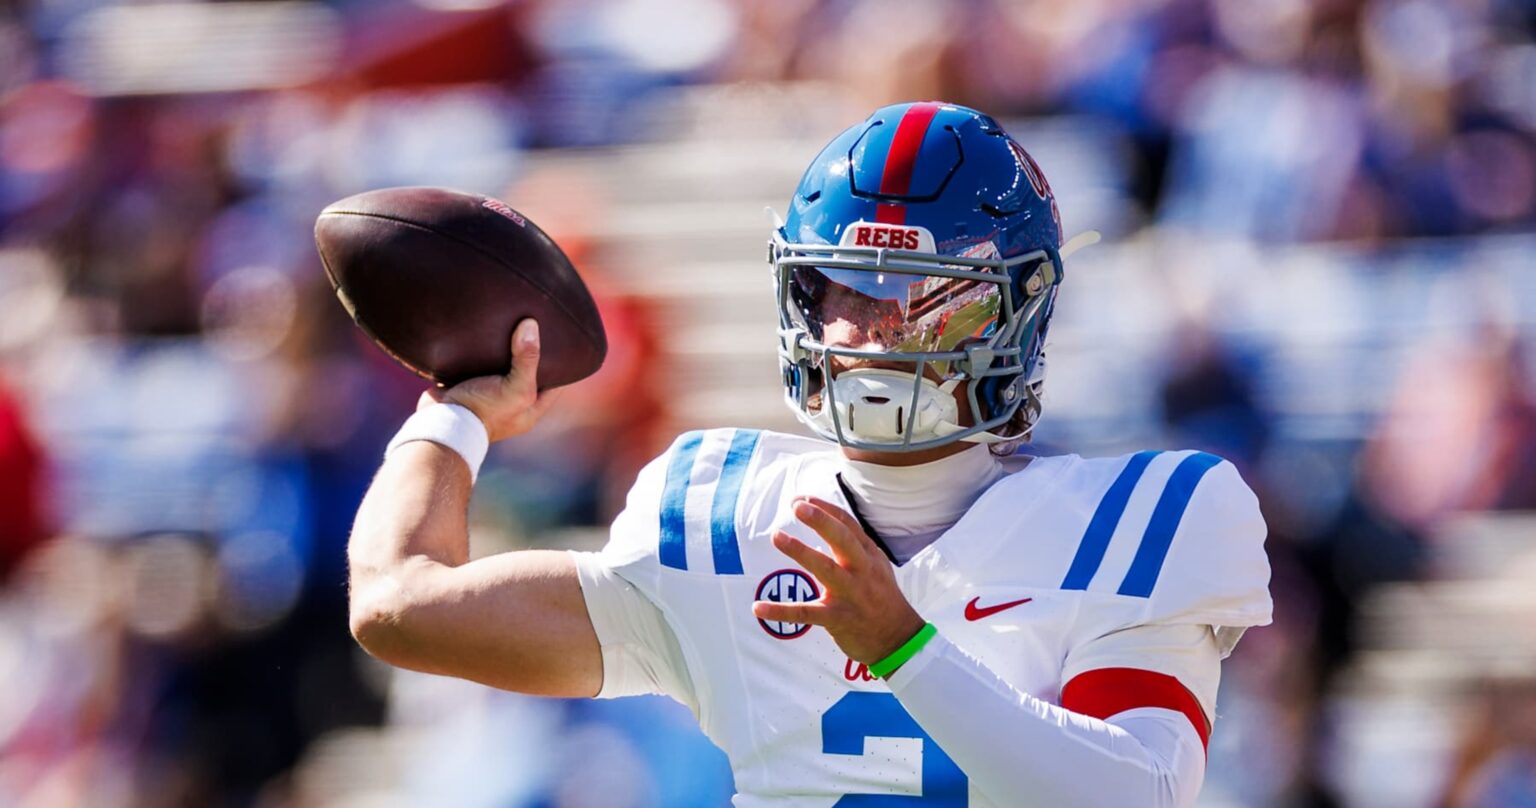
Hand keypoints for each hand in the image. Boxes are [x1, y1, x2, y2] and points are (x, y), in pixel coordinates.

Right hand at [419, 319, 561, 442]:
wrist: (441, 422)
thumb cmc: (484, 411)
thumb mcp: (515, 388)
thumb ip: (527, 359)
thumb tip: (531, 325)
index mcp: (529, 410)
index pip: (554, 385)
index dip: (561, 365)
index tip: (563, 341)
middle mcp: (510, 404)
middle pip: (526, 374)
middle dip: (529, 353)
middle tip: (535, 326)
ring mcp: (487, 395)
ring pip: (500, 368)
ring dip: (502, 350)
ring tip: (510, 323)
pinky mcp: (465, 386)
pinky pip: (475, 365)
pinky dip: (478, 352)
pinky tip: (482, 332)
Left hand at [752, 497, 925, 665]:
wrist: (898, 639)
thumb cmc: (881, 598)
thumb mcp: (876, 566)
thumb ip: (854, 548)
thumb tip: (822, 528)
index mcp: (869, 556)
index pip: (848, 525)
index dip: (825, 509)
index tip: (802, 498)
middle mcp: (862, 571)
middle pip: (842, 540)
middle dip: (821, 521)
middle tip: (798, 506)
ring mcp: (851, 595)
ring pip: (826, 570)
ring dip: (801, 552)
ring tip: (777, 536)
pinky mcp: (838, 619)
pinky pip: (807, 613)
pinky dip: (781, 611)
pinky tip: (758, 607)